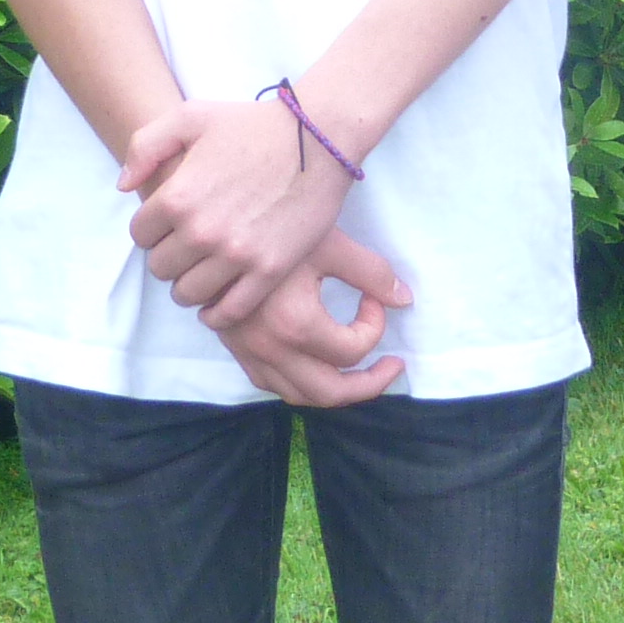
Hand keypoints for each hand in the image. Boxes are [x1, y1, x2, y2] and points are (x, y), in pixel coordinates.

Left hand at [123, 96, 354, 330]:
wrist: (319, 138)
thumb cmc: (253, 124)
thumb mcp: (191, 117)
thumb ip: (145, 146)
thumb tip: (124, 187)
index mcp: (178, 196)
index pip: (140, 235)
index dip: (151, 230)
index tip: (167, 226)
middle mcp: (202, 231)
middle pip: (160, 268)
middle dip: (168, 258)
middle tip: (184, 248)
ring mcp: (236, 255)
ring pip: (188, 294)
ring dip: (188, 286)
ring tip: (199, 273)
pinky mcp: (269, 270)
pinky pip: (229, 311)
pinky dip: (217, 314)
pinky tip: (216, 303)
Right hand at [212, 228, 415, 408]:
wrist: (219, 226)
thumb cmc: (276, 228)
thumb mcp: (330, 245)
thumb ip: (372, 274)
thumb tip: (404, 300)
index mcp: (295, 324)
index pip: (352, 350)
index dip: (374, 325)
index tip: (373, 298)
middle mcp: (270, 349)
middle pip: (329, 393)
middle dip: (368, 385)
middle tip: (391, 367)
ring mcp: (249, 353)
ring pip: (298, 396)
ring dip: (335, 391)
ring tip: (361, 375)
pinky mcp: (236, 349)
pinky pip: (271, 384)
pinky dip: (300, 383)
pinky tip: (316, 365)